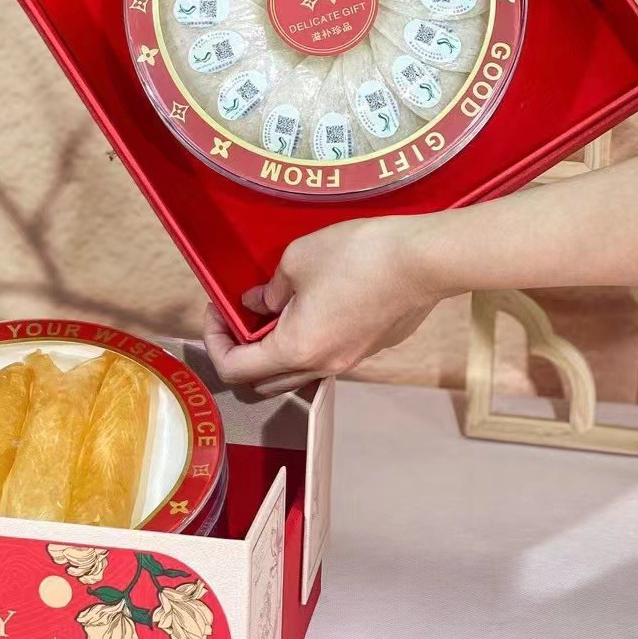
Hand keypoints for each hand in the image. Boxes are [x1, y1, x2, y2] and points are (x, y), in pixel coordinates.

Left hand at [203, 216, 446, 394]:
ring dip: (274, 352)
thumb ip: (269, 289)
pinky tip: (309, 308)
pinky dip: (305, 343)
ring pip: (295, 374)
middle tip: (236, 318)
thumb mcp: (295, 260)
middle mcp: (320, 366)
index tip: (216, 312)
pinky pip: (324, 358)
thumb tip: (257, 303)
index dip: (214, 343)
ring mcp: (348, 361)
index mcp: (295, 349)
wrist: (423, 260)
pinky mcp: (368, 349)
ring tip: (272, 313)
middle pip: (262, 382)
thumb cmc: (357, 255)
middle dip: (241, 354)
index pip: (235, 370)